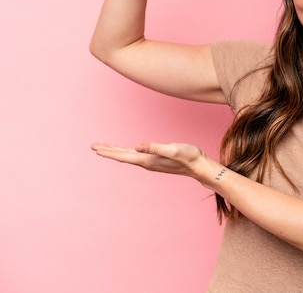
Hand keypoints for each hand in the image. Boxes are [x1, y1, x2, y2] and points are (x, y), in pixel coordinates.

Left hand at [91, 141, 212, 182]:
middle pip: (123, 157)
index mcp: (147, 159)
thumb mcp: (172, 149)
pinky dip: (127, 152)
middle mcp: (147, 162)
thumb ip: (154, 147)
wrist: (199, 166)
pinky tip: (128, 151)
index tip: (96, 149)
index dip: (109, 152)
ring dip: (116, 152)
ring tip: (105, 149)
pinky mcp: (156, 160)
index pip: (124, 156)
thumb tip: (137, 146)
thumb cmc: (188, 156)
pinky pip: (137, 156)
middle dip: (108, 151)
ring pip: (129, 156)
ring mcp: (151, 162)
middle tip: (94, 147)